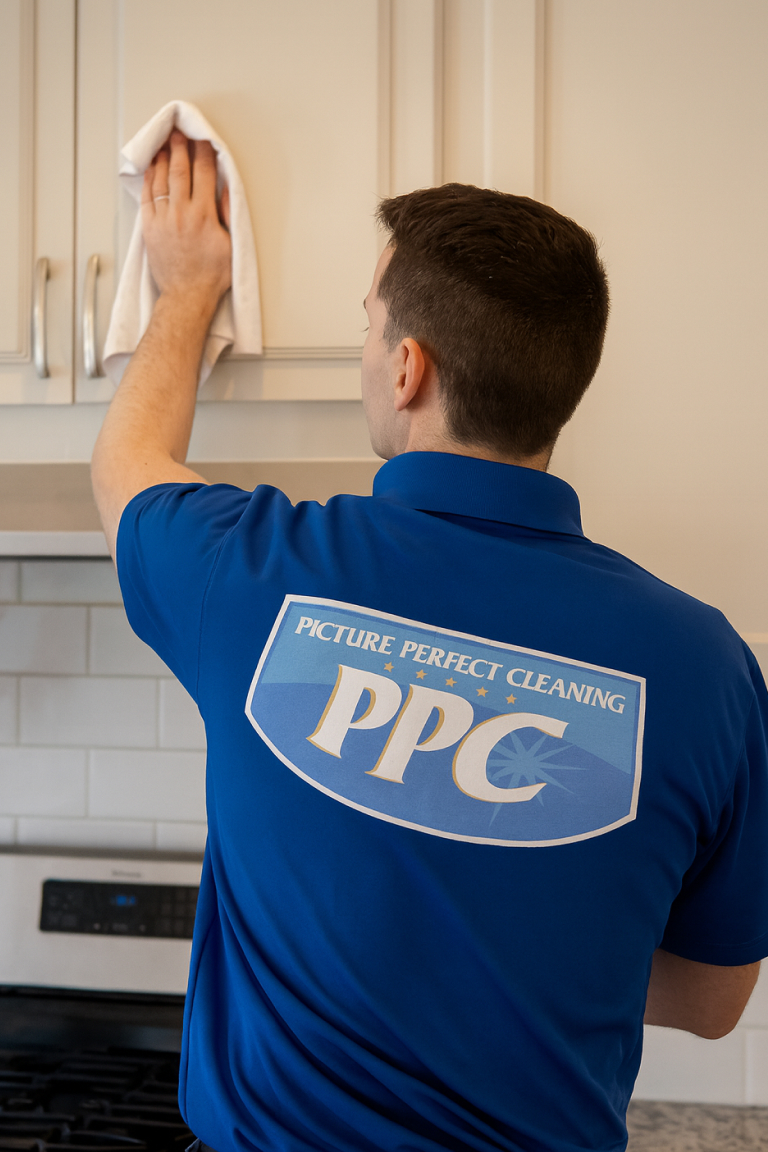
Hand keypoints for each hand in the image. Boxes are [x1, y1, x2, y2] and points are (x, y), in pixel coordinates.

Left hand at [141, 129, 231, 313]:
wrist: (187, 296)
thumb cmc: (211, 276)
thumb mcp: (231, 245)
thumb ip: (227, 214)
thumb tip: (224, 188)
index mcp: (204, 216)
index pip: (204, 174)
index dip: (203, 153)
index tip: (202, 140)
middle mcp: (182, 214)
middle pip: (180, 171)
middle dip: (180, 148)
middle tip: (178, 133)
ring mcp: (163, 219)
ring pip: (161, 180)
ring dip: (163, 159)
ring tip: (164, 144)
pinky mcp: (150, 228)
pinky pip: (147, 196)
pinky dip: (149, 178)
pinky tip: (152, 167)